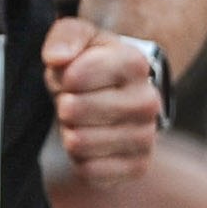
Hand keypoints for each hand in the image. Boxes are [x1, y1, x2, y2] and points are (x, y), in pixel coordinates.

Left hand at [43, 17, 162, 182]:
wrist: (113, 94)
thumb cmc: (90, 63)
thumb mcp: (77, 36)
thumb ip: (65, 37)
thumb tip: (57, 58)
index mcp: (135, 63)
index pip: (75, 76)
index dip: (61, 77)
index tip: (72, 76)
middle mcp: (148, 101)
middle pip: (75, 111)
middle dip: (63, 105)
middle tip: (73, 101)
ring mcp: (147, 136)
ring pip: (79, 142)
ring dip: (69, 132)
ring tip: (81, 121)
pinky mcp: (138, 166)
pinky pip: (90, 171)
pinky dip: (79, 160)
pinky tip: (89, 144)